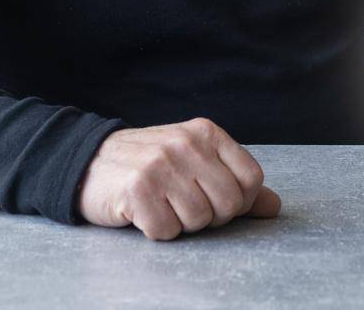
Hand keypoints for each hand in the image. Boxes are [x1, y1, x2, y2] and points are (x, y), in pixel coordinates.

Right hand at [76, 118, 281, 239]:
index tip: (215, 199)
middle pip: (228, 204)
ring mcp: (161, 165)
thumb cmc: (151, 166)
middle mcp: (186, 144)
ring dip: (180, 223)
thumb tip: (274, 207)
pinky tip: (143, 212)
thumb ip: (236, 182)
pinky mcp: (137, 190)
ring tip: (162, 204)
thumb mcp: (196, 163)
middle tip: (183, 204)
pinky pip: (166, 231)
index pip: (252, 178)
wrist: (89, 162)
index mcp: (206, 133)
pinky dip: (155, 230)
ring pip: (198, 221)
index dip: (239, 201)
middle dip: (210, 216)